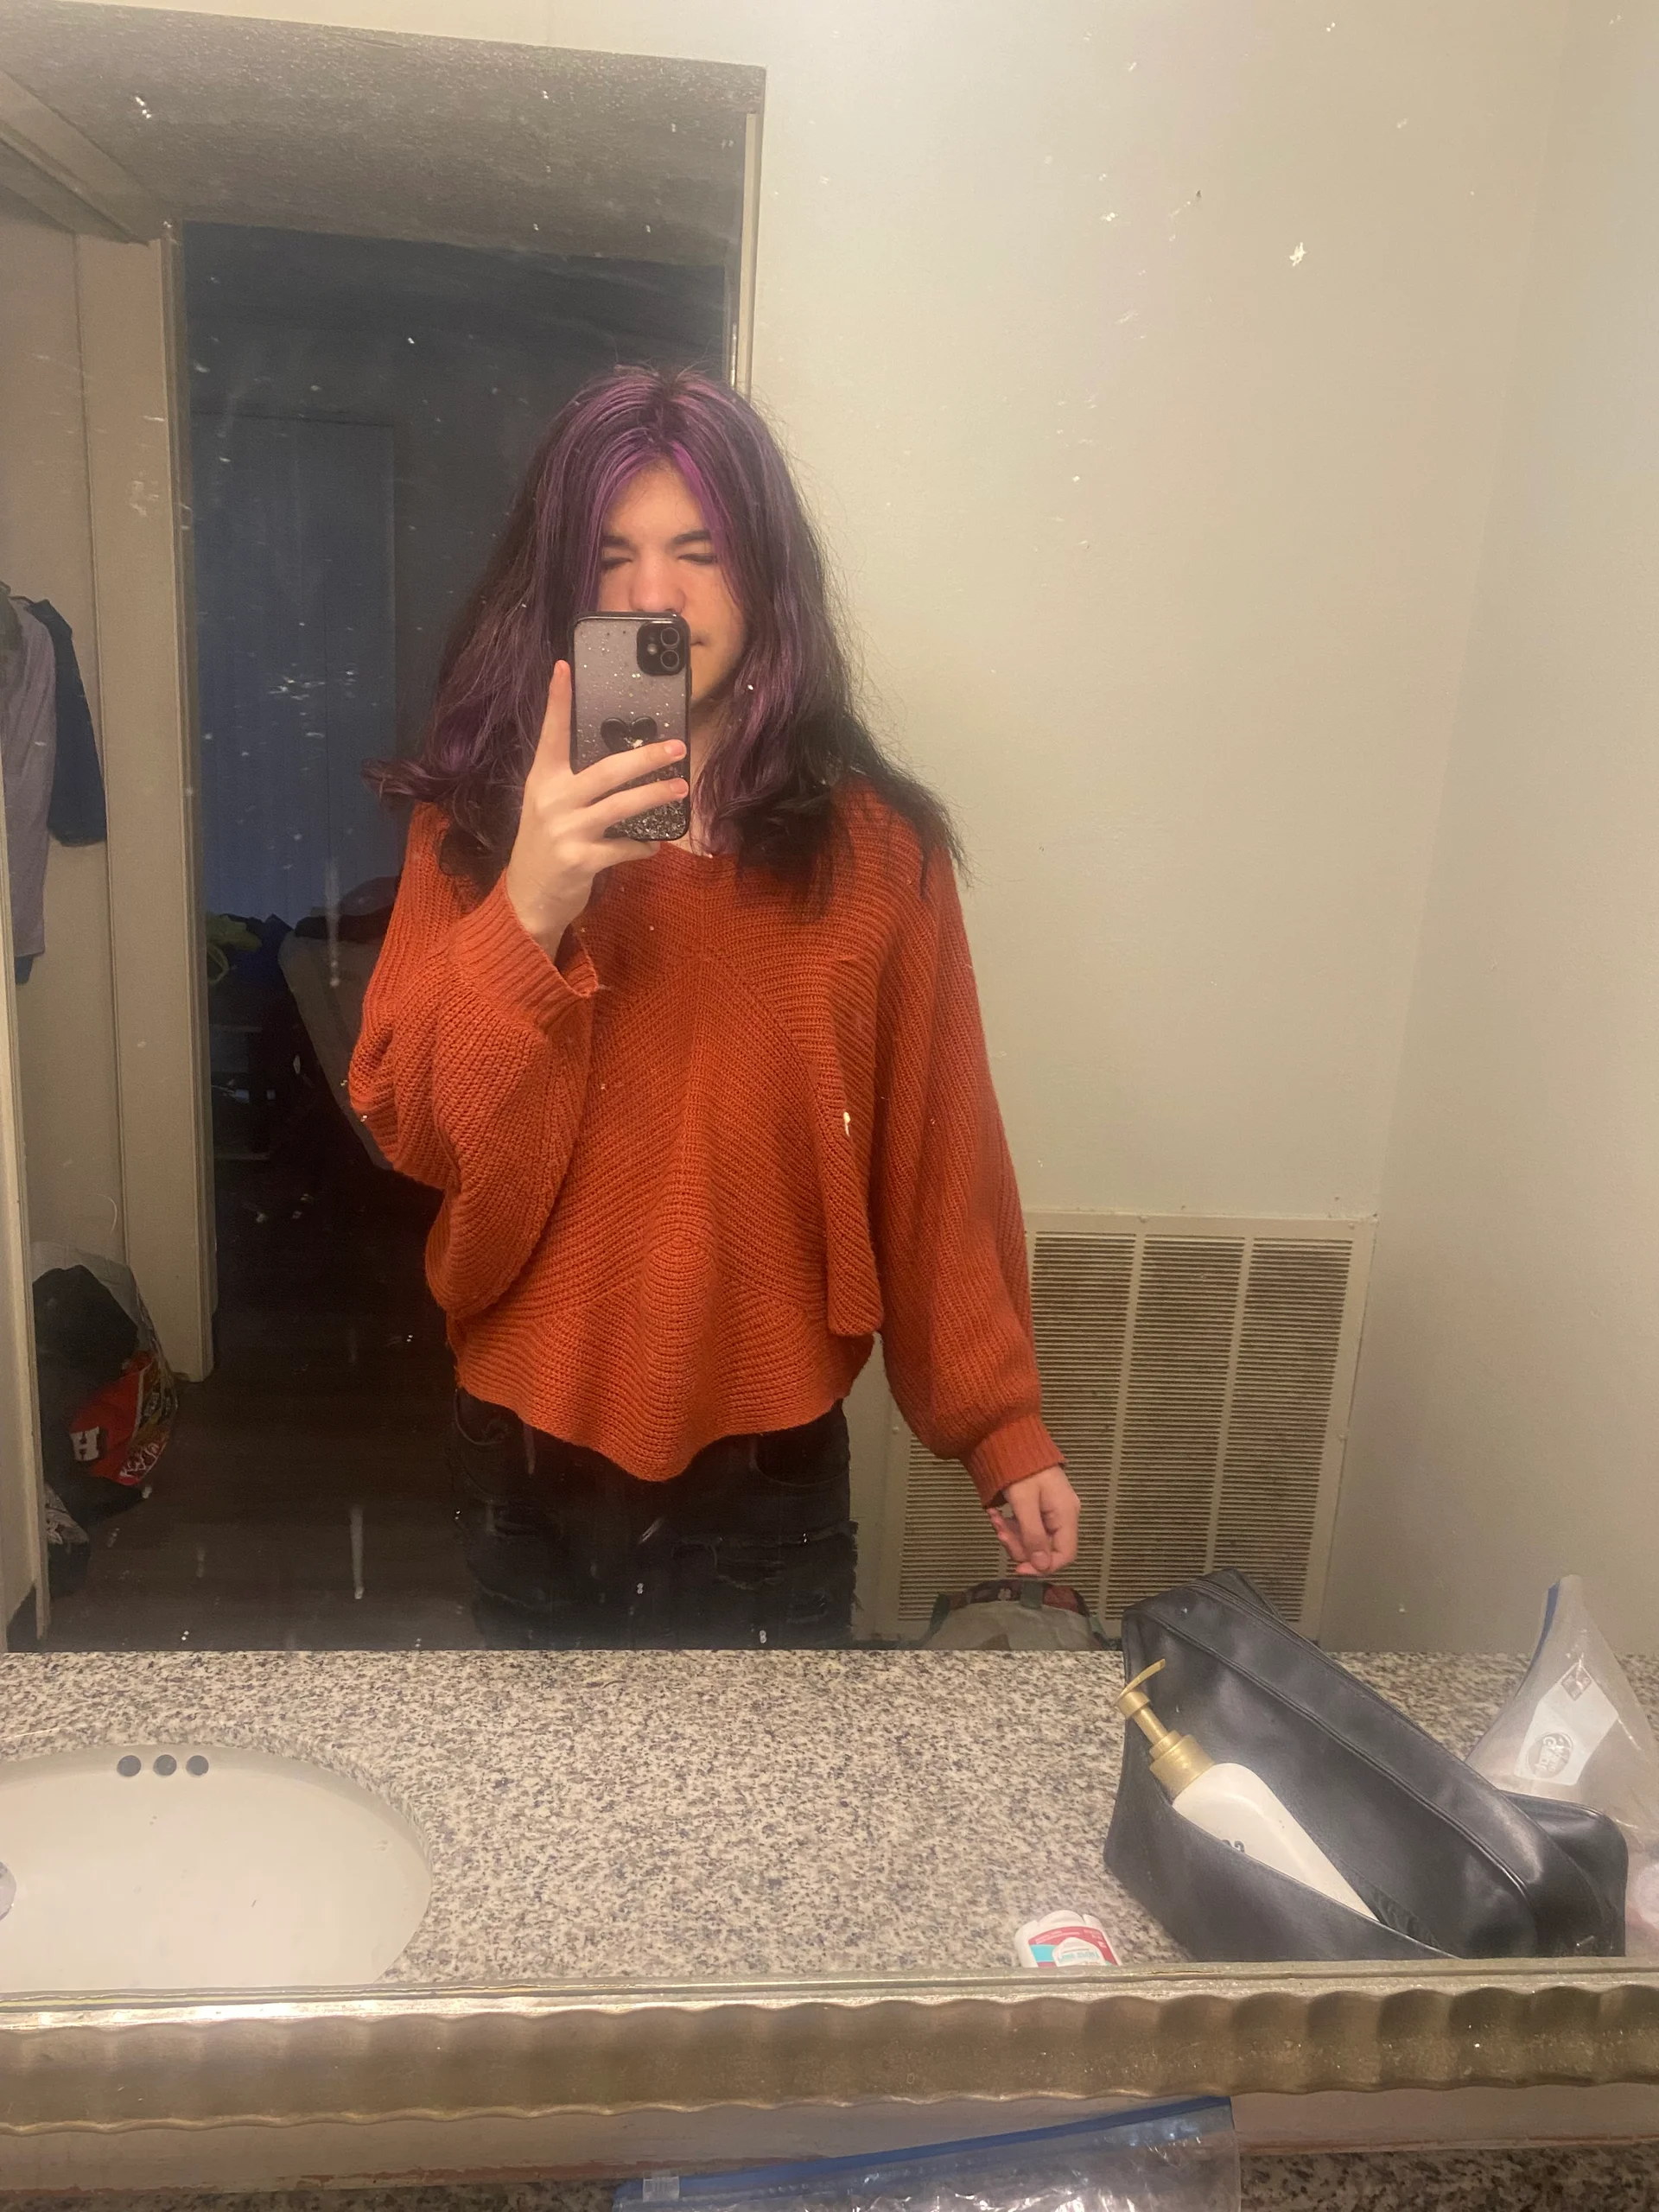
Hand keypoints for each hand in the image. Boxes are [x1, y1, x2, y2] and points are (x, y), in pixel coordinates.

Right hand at [503, 661, 689, 952]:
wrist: (528, 898)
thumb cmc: (545, 845)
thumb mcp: (548, 806)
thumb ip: (573, 783)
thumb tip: (620, 761)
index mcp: (543, 780)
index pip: (551, 734)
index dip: (557, 700)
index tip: (564, 667)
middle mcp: (553, 800)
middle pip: (606, 771)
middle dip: (645, 758)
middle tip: (677, 747)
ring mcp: (566, 830)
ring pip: (621, 806)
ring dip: (655, 796)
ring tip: (680, 788)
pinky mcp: (580, 860)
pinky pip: (624, 847)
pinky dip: (643, 846)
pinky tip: (653, 845)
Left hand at [990, 1465, 1080, 1577]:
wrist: (1010, 1438)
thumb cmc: (1020, 1469)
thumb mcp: (1024, 1502)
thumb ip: (1033, 1535)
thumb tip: (1041, 1566)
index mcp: (1066, 1514)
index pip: (1065, 1555)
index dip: (1043, 1567)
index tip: (1017, 1569)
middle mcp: (1063, 1516)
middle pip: (1045, 1549)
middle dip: (1018, 1544)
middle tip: (998, 1530)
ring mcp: (1050, 1512)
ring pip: (1032, 1539)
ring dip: (1010, 1533)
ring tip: (994, 1517)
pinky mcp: (1038, 1507)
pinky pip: (1026, 1526)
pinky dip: (1010, 1524)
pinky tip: (995, 1512)